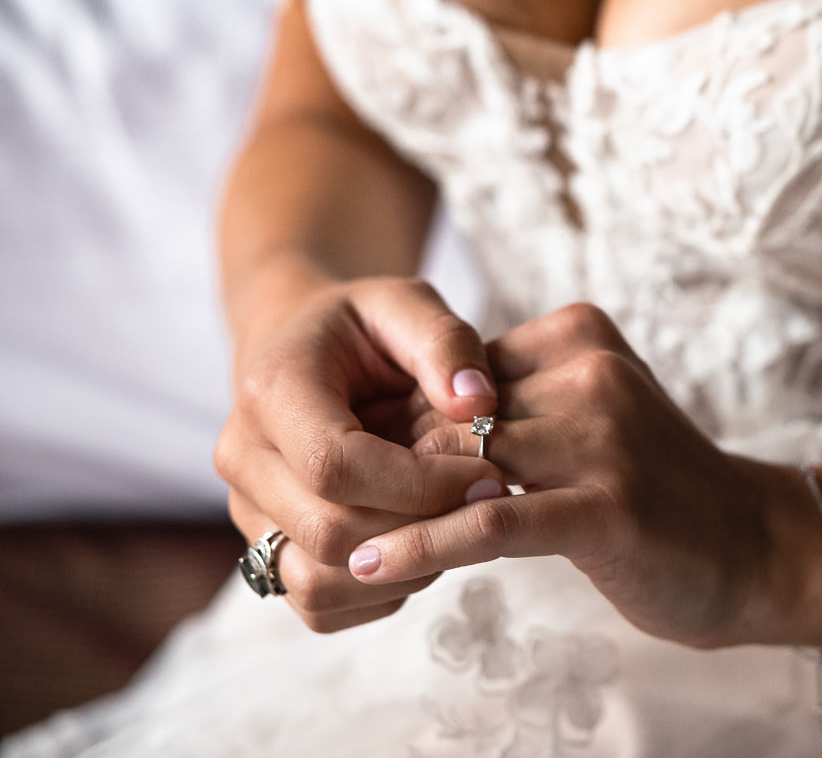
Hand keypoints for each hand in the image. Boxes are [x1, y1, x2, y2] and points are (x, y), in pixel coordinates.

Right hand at [215, 276, 506, 631]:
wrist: (304, 347)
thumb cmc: (363, 326)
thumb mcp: (406, 302)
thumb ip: (446, 343)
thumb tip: (477, 405)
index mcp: (271, 391)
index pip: (335, 466)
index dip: (420, 484)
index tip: (489, 472)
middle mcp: (244, 458)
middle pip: (328, 534)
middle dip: (423, 527)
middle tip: (488, 498)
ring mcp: (248, 512)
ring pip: (318, 583)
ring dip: (405, 567)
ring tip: (453, 519)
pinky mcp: (266, 551)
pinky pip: (319, 606)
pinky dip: (382, 591)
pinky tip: (423, 541)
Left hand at [343, 303, 806, 648]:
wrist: (755, 545)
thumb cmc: (661, 488)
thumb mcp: (594, 414)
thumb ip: (522, 400)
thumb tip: (415, 422)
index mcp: (581, 336)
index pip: (458, 373)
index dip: (406, 424)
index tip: (360, 467)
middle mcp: (591, 372)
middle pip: (451, 416)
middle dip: (393, 469)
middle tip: (338, 511)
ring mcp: (602, 437)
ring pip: (461, 466)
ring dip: (396, 510)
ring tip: (336, 541)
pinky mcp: (605, 507)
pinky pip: (489, 523)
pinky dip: (424, 546)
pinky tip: (377, 564)